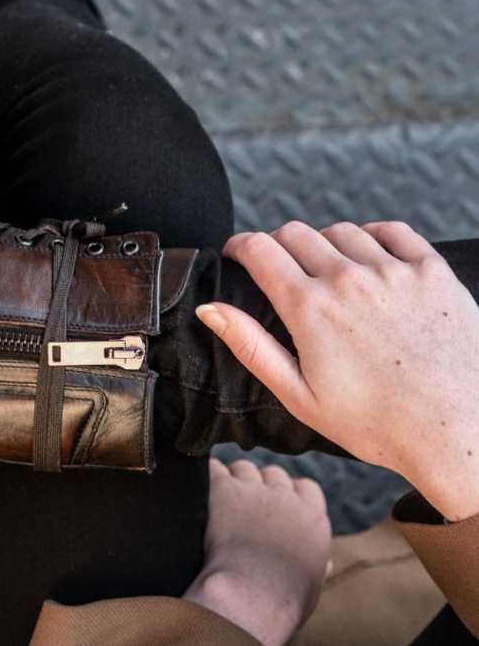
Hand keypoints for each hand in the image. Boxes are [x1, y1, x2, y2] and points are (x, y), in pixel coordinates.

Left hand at [184, 458, 330, 645]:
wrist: (250, 596)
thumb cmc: (282, 602)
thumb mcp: (311, 585)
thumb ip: (319, 565)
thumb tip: (328, 565)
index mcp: (313, 520)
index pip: (306, 488)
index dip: (291, 493)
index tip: (279, 503)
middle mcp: (286, 498)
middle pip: (274, 474)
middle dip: (261, 484)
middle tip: (246, 502)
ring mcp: (255, 490)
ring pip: (244, 468)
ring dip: (235, 479)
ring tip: (222, 498)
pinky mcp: (224, 488)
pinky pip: (215, 469)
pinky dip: (209, 476)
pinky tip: (201, 489)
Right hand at [196, 220, 478, 521]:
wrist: (462, 432)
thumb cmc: (379, 424)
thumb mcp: (299, 395)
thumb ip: (250, 345)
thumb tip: (210, 309)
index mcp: (310, 308)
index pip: (258, 249)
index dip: (238, 246)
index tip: (237, 255)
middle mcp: (348, 278)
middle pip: (294, 233)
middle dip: (277, 246)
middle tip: (281, 271)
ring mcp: (393, 270)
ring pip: (340, 231)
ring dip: (324, 244)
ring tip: (328, 272)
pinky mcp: (432, 271)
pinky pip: (392, 230)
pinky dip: (372, 236)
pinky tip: (370, 259)